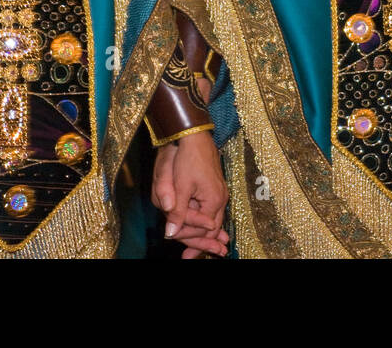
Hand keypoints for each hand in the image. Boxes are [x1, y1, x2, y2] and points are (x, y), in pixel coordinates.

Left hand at [152, 131, 229, 257]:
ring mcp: (219, 193)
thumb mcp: (181, 186)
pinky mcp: (214, 188)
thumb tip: (171, 233)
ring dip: (205, 234)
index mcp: (214, 200)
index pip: (204, 229)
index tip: (182, 250)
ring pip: (213, 220)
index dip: (191, 239)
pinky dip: (206, 222)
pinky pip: (211, 211)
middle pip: (212, 228)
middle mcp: (220, 199)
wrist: (195, 135)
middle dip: (202, 243)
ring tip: (199, 250)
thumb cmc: (188, 158)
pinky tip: (204, 228)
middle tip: (189, 257)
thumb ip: (178, 212)